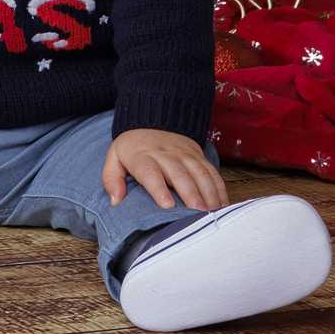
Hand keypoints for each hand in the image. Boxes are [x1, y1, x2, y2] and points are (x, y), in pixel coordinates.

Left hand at [102, 128, 228, 212]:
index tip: (167, 206)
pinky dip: (219, 187)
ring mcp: (184, 154)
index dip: (158, 188)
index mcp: (142, 155)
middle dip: (190, 194)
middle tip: (197, 214)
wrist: (153, 119)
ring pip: (199, 172)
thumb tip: (116, 201)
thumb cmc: (133, 148)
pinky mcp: (198, 155)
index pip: (150, 171)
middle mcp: (165, 153)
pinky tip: (222, 204)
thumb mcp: (114, 157)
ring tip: (212, 212)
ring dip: (207, 193)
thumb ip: (112, 178)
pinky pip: (211, 171)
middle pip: (179, 174)